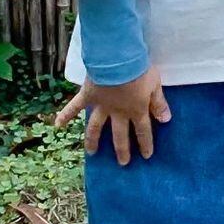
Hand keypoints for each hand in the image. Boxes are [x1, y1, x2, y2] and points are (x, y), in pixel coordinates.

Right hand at [55, 66, 170, 164]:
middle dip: (122, 150)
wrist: (118, 60)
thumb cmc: (140, 70)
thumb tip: (166, 120)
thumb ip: (159, 103)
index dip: (145, 143)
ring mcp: (101, 106)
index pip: (143, 131)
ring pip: (96, 128)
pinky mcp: (88, 96)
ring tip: (92, 153)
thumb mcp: (155, 86)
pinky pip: (74, 107)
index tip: (146, 156)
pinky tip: (57, 125)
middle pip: (120, 135)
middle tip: (123, 163)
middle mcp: (117, 113)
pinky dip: (65, 115)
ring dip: (93, 140)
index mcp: (136, 110)